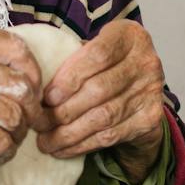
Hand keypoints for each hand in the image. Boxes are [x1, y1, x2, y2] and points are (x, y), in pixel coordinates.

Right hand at [0, 23, 43, 181]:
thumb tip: (8, 68)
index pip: (16, 48)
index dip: (32, 75)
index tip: (30, 92)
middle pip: (20, 87)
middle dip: (26, 112)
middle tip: (20, 126)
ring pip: (13, 116)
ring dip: (14, 135)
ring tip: (3, 141)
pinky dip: (2, 153)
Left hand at [37, 20, 168, 178]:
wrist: (140, 89)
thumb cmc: (106, 66)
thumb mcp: (92, 51)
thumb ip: (71, 59)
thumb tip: (34, 84)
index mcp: (129, 36)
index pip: (98, 55)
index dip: (69, 78)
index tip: (46, 97)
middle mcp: (146, 61)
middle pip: (99, 89)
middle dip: (63, 111)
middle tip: (38, 123)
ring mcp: (151, 91)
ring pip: (103, 117)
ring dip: (69, 133)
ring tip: (45, 141)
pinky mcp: (149, 119)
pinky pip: (111, 135)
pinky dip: (83, 145)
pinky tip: (63, 149)